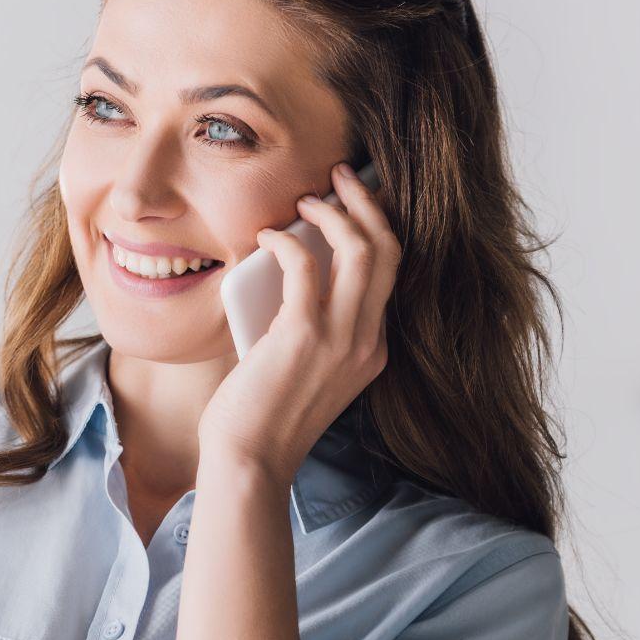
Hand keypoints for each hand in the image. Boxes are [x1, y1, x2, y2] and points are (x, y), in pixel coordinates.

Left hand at [196, 162, 400, 485]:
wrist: (249, 462)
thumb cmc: (260, 419)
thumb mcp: (300, 370)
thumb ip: (306, 328)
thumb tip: (282, 275)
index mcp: (372, 351)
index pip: (389, 276)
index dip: (374, 229)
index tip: (353, 202)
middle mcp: (368, 342)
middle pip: (388, 252)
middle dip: (369, 204)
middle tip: (341, 177)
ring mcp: (342, 339)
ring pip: (363, 250)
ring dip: (337, 212)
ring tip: (310, 197)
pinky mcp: (304, 335)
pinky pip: (307, 265)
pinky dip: (289, 241)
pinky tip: (269, 236)